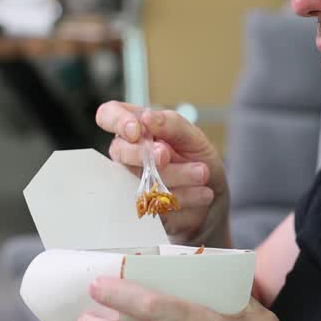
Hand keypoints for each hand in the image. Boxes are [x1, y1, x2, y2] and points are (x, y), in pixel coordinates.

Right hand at [95, 102, 230, 247]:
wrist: (212, 190)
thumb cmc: (196, 156)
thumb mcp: (192, 135)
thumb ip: (171, 123)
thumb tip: (147, 117)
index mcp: (136, 128)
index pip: (109, 115)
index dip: (117, 121)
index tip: (136, 131)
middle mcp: (128, 153)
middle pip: (119, 151)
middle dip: (144, 154)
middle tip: (166, 155)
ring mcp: (133, 180)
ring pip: (140, 178)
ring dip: (177, 175)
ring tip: (201, 173)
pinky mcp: (144, 205)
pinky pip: (156, 203)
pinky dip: (184, 197)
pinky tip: (202, 193)